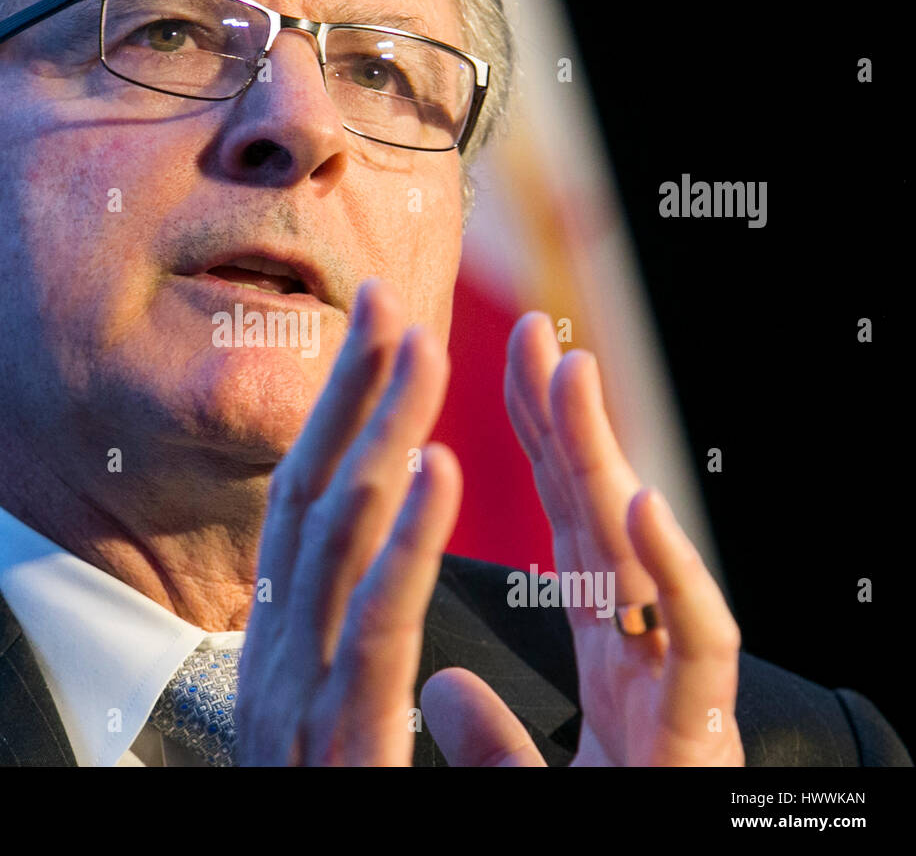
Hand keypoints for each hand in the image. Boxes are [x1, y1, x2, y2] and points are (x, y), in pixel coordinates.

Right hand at [237, 278, 461, 764]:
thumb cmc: (319, 810)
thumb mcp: (320, 723)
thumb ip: (341, 656)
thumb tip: (358, 596)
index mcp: (280, 647)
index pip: (304, 509)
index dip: (335, 421)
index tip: (369, 340)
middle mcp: (273, 655)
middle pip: (310, 499)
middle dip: (351, 397)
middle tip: (388, 302)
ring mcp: (297, 696)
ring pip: (337, 542)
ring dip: (381, 438)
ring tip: (419, 352)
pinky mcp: (336, 740)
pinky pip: (373, 629)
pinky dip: (403, 544)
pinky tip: (438, 473)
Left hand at [421, 312, 744, 765]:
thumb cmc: (597, 840)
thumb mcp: (520, 791)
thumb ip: (491, 737)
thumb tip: (440, 684)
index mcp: (606, 667)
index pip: (563, 537)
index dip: (534, 458)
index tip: (505, 384)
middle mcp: (644, 667)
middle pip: (598, 525)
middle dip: (565, 425)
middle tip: (531, 336)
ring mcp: (678, 696)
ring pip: (644, 560)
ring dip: (607, 461)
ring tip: (571, 372)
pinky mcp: (701, 740)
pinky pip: (695, 647)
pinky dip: (670, 573)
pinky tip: (638, 502)